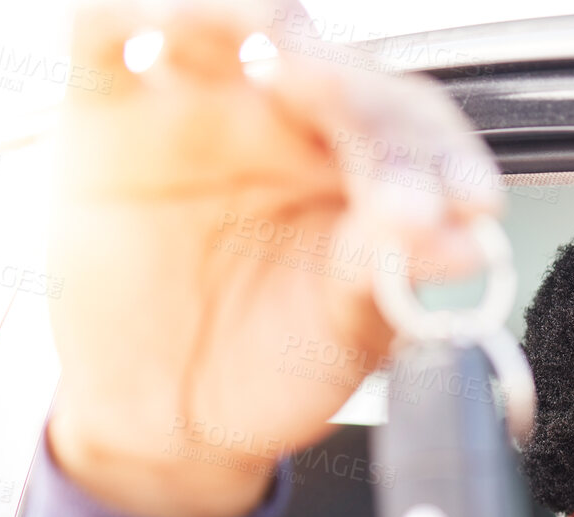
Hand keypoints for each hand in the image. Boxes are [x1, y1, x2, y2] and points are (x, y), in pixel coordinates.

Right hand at [45, 0, 502, 516]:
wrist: (166, 418)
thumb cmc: (273, 366)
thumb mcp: (344, 335)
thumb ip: (389, 277)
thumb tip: (467, 244)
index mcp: (368, 176)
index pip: (416, 134)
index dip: (444, 159)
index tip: (468, 201)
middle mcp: (295, 128)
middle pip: (338, 74)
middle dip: (361, 99)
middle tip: (370, 142)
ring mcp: (204, 110)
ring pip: (231, 21)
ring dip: (259, 18)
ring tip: (283, 56)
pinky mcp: (110, 114)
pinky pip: (106, 34)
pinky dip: (124, 12)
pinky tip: (151, 23)